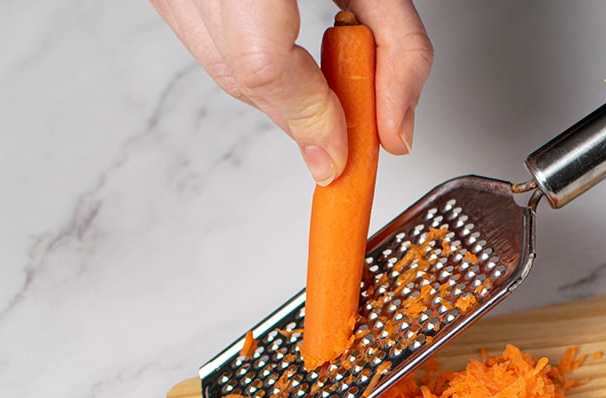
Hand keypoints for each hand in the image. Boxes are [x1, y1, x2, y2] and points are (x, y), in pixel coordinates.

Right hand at [150, 0, 432, 184]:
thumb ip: (396, 47)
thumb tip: (395, 130)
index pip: (261, 64)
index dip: (309, 118)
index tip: (342, 157)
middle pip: (241, 77)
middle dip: (304, 110)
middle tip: (350, 120)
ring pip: (223, 69)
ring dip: (281, 86)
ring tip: (322, 56)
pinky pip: (209, 44)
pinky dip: (254, 57)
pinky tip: (284, 31)